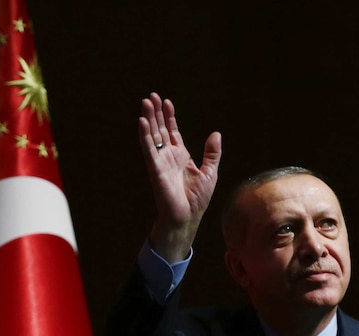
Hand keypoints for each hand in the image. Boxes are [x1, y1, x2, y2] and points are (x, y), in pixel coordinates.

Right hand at [139, 92, 220, 261]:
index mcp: (181, 156)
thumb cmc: (197, 200)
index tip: (167, 102)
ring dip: (149, 119)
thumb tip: (216, 133)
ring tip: (146, 102)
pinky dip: (144, 135)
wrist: (187, 217)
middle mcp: (168, 156)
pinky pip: (148, 148)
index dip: (169, 117)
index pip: (172, 132)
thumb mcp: (210, 172)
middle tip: (151, 96)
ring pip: (152, 135)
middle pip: (160, 129)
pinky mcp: (155, 168)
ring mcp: (160, 161)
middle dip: (156, 113)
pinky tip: (142, 121)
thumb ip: (212, 153)